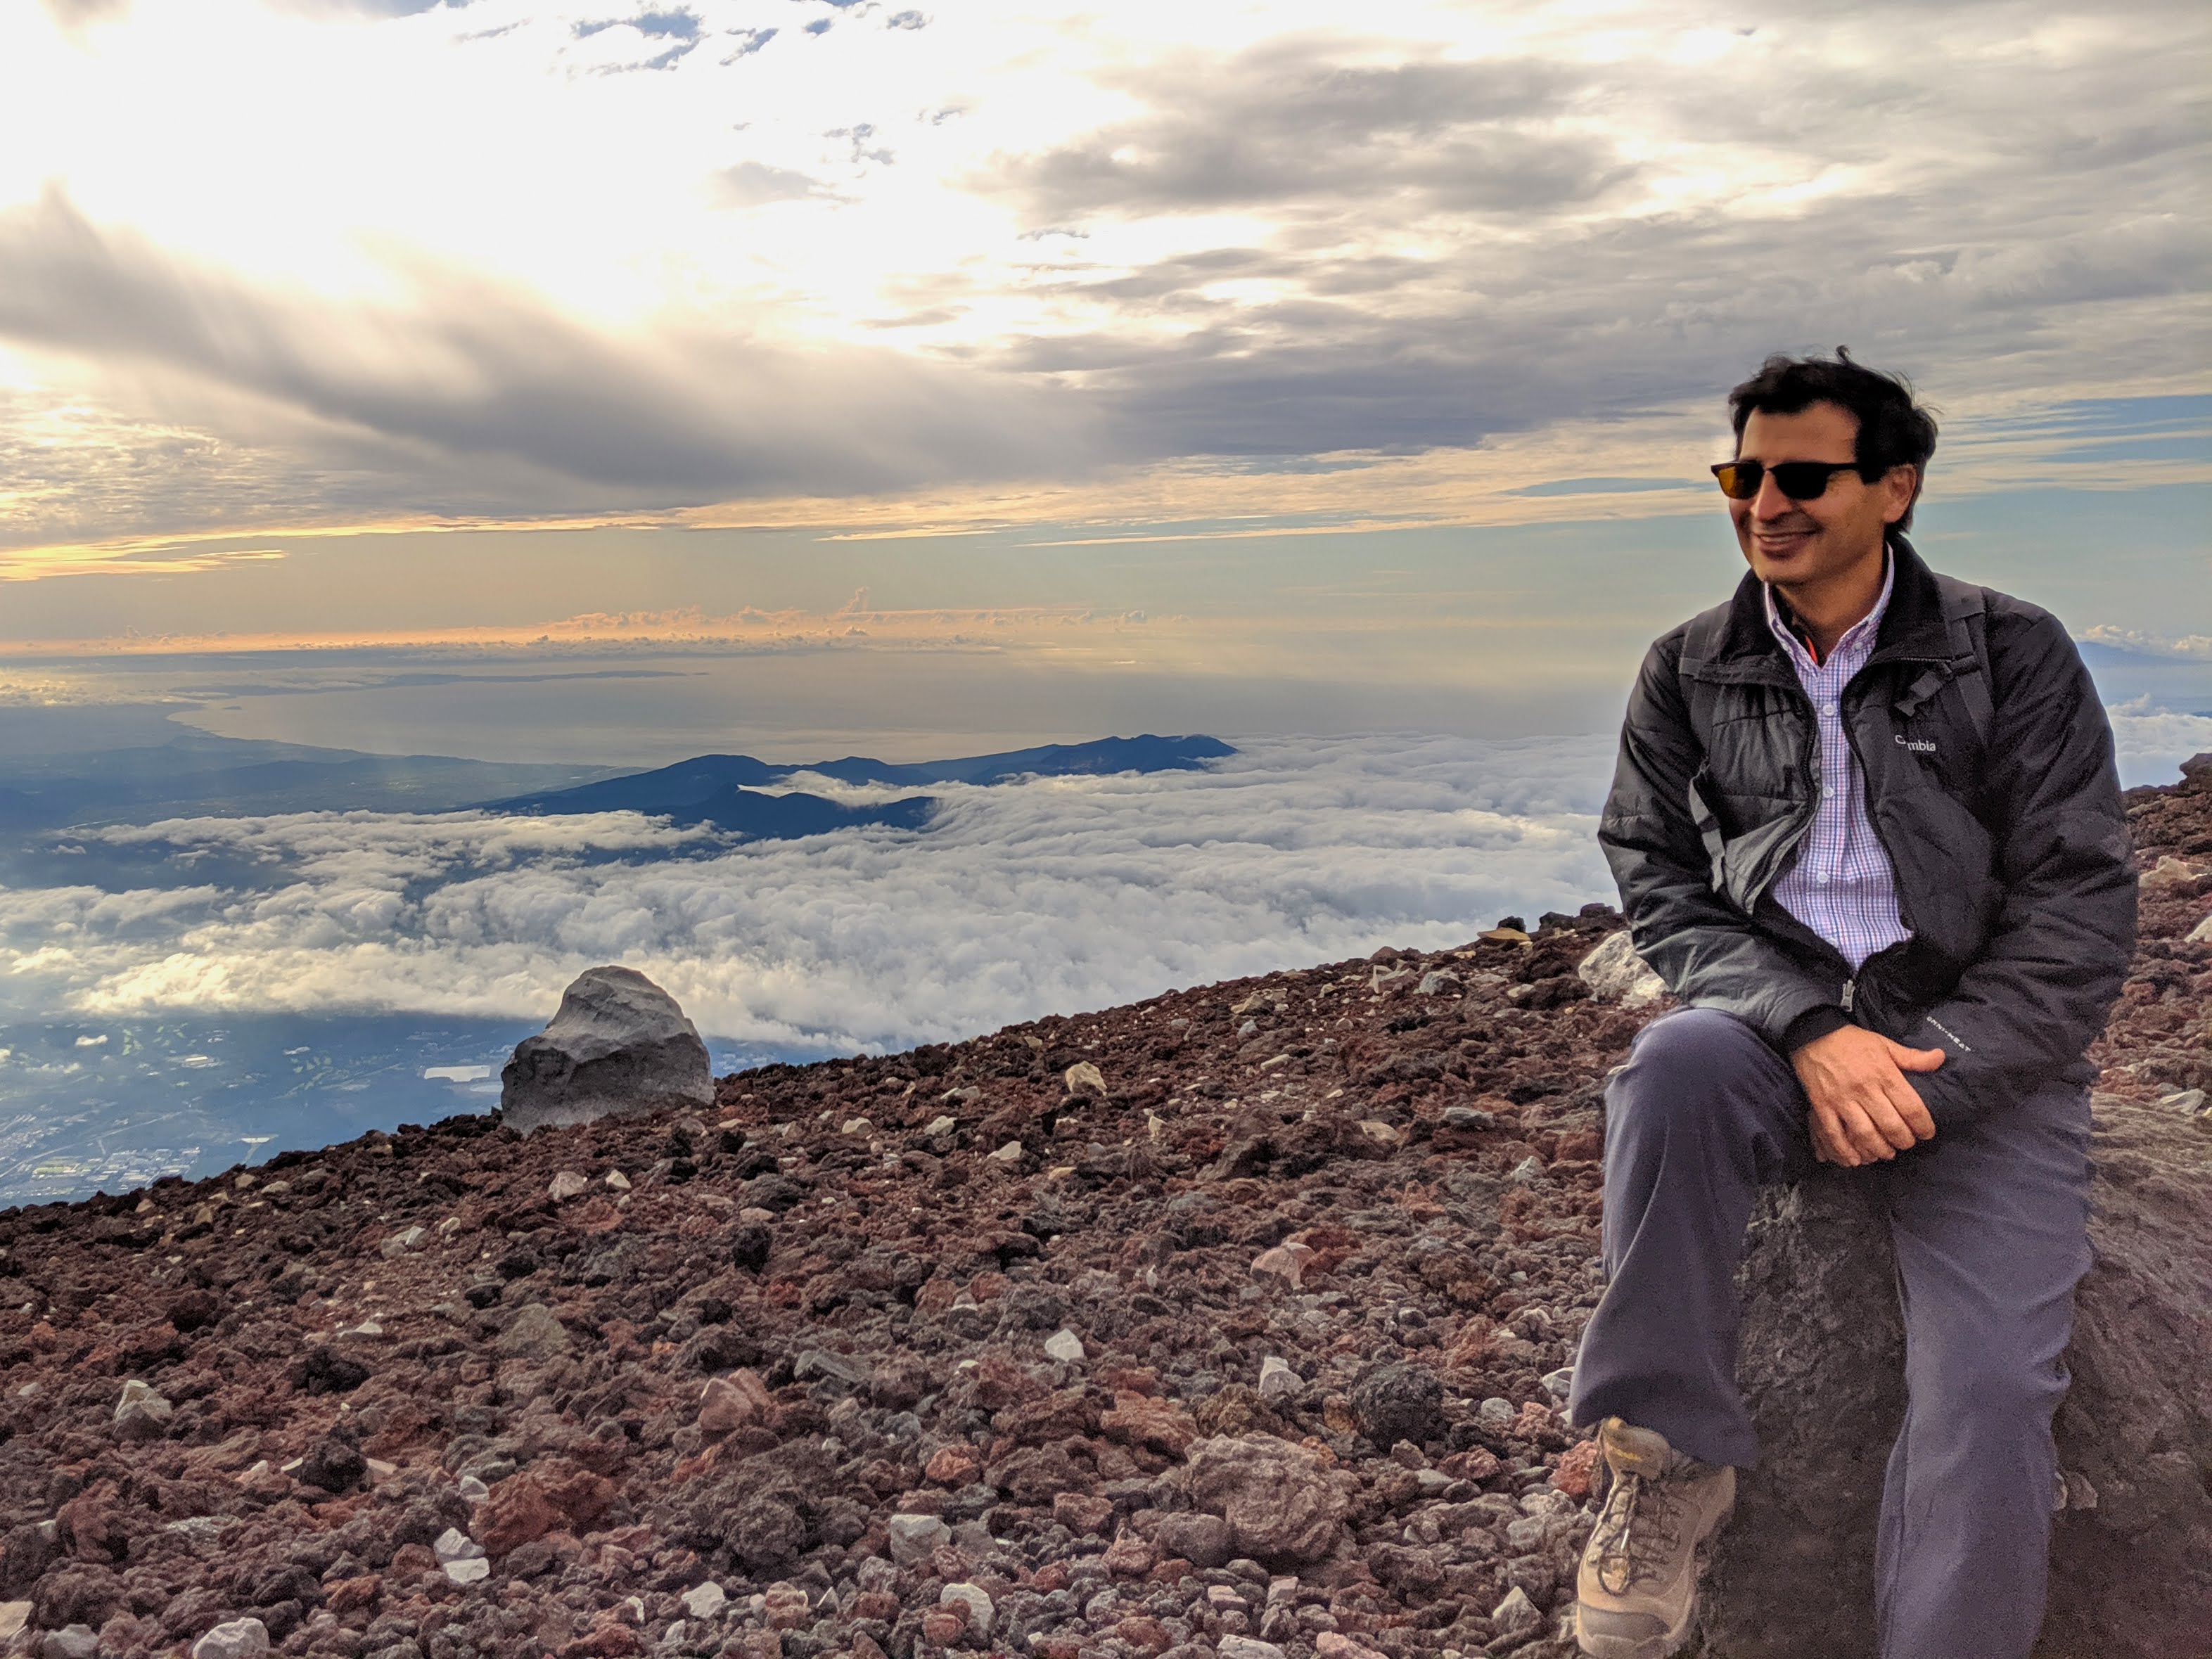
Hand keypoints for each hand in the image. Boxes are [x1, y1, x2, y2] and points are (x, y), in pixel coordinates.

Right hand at [1790, 1024, 1942, 1166]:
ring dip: (1879, 1149)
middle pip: (1891, 1125)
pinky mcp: (1823, 1106)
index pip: (1911, 1107)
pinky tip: (1856, 1160)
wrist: (1813, 1034)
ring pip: (1865, 1134)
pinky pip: (1834, 1133)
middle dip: (1903, 1141)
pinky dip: (1845, 1150)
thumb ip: (1912, 1057)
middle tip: (1907, 1143)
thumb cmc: (1853, 1042)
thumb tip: (1941, 1058)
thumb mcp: (1885, 1044)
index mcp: (1884, 1074)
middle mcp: (1865, 1089)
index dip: (1923, 1126)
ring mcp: (1842, 1099)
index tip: (1927, 1133)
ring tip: (1886, 1153)